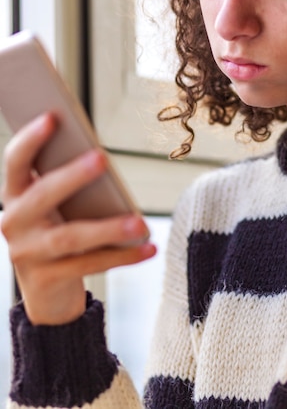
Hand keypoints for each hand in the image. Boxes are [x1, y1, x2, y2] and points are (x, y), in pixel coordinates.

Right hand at [0, 113, 155, 324]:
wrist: (47, 294)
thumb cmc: (57, 233)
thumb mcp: (56, 208)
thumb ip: (69, 185)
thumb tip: (100, 160)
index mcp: (15, 195)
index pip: (16, 162)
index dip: (30, 139)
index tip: (52, 117)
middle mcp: (13, 222)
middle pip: (43, 195)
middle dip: (73, 175)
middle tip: (102, 158)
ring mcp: (27, 253)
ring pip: (70, 237)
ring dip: (108, 228)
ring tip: (140, 222)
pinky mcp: (45, 280)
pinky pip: (89, 265)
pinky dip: (123, 256)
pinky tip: (148, 247)